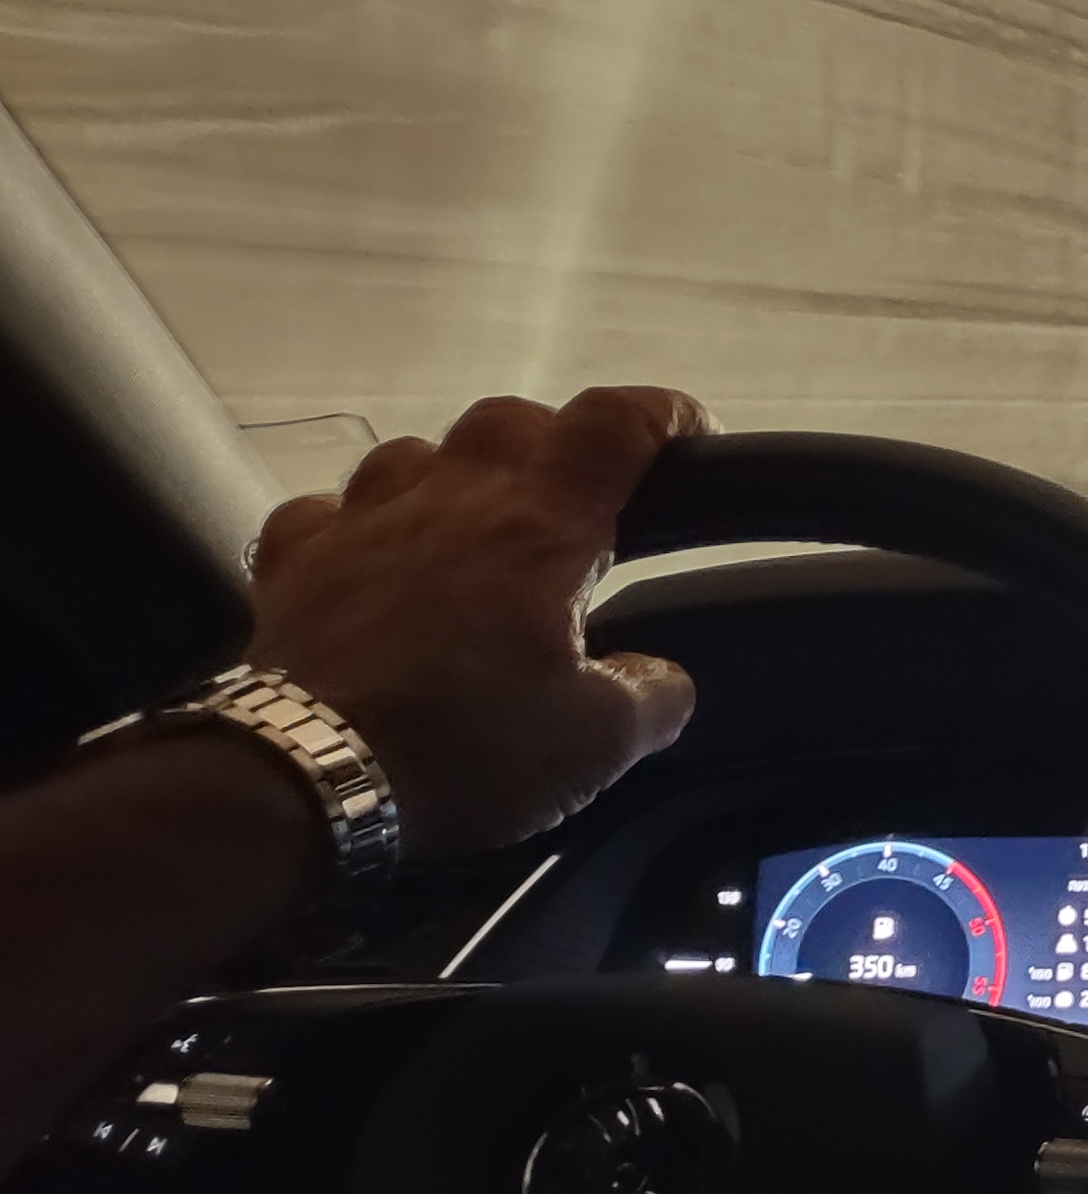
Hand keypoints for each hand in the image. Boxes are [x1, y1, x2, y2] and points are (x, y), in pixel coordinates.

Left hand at [244, 386, 709, 859]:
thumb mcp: (598, 742)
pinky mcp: (292, 560)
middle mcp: (452, 498)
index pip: (616, 421)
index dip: (663, 414)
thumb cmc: (464, 747)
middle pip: (511, 418)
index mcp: (542, 525)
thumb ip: (652, 696)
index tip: (689, 439)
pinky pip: (325, 511)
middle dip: (553, 444)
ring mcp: (361, 520)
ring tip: (468, 530)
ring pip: (414, 453)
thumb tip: (662, 678)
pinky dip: (355, 525)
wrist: (304, 779)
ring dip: (451, 478)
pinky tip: (367, 558)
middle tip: (572, 503)